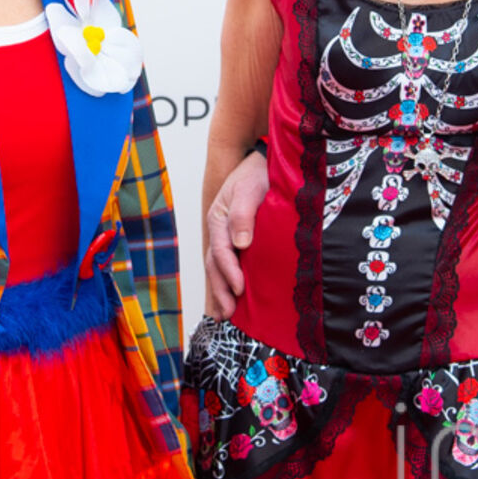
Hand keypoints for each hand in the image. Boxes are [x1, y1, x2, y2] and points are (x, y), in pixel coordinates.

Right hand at [204, 150, 268, 318]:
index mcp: (218, 218)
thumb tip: (241, 244)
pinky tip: (230, 299)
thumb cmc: (257, 174)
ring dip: (220, 292)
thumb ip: (244, 214)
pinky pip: (227, 265)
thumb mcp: (250, 188)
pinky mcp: (236, 241)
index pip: (220, 251)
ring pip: (217, 268)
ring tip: (225, 315)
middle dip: (220, 290)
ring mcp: (224, 236)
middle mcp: (218, 230)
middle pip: (214, 265)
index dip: (229, 272)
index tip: (240, 289)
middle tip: (228, 314)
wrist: (263, 163)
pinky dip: (226, 283)